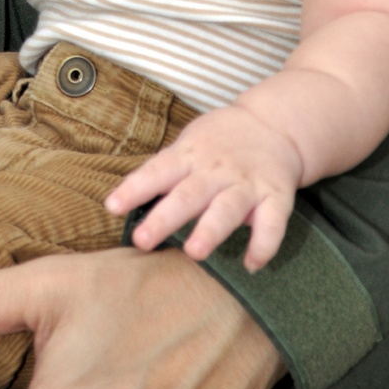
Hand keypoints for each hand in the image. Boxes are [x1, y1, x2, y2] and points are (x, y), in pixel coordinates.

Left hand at [106, 107, 302, 272]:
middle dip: (165, 218)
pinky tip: (251, 264)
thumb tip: (126, 200)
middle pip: (188, 195)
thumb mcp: (188, 144)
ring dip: (210, 230)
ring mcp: (246, 184)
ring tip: (194, 252)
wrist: (273, 125)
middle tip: (142, 240)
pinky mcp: (275, 197)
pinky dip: (263, 245)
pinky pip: (272, 224)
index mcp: (190, 155)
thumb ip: (164, 170)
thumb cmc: (219, 140)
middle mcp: (216, 170)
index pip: (157, 171)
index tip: (112, 206)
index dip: (135, 188)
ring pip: (227, 208)